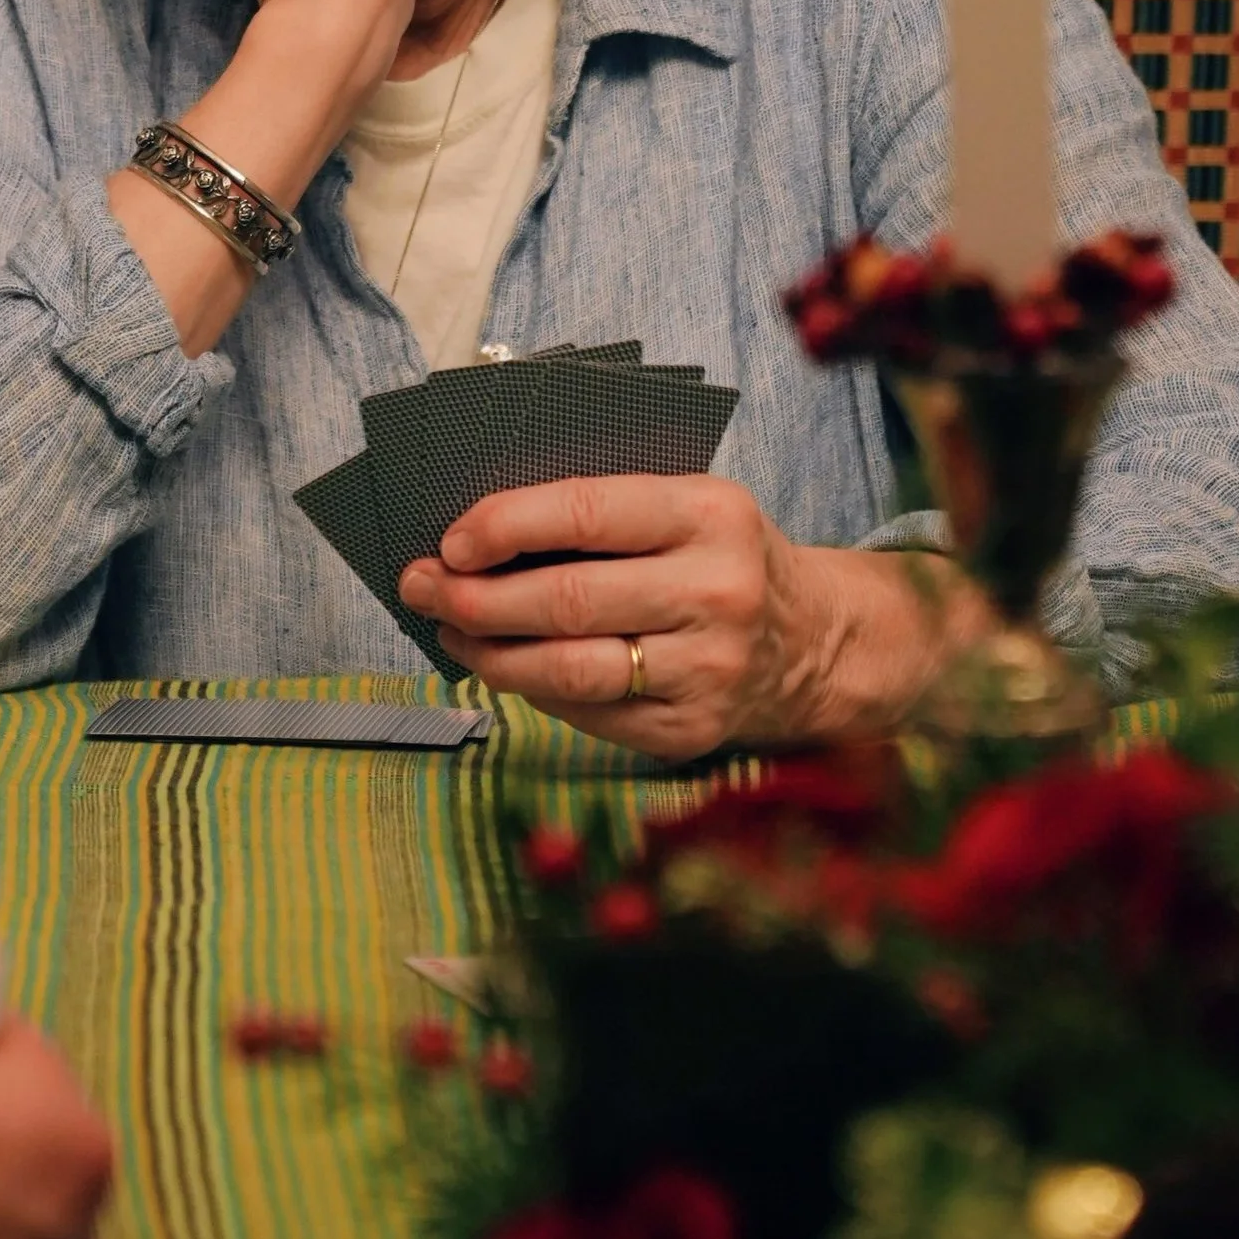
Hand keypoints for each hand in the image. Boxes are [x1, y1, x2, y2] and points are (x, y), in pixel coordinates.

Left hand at [400, 475, 974, 758]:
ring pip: (568, 669)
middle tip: (422, 584)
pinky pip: (587, 713)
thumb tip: (478, 529)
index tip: (451, 538)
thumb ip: (604, 510)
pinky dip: (531, 690)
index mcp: (710, 515)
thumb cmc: (724, 558)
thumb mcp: (689, 507)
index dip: (508, 525)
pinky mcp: (689, 731)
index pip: (590, 512)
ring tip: (450, 626)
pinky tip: (502, 665)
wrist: (816, 643)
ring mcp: (706, 671)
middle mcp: (716, 593)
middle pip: (567, 600)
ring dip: (490, 651)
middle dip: (476, 595)